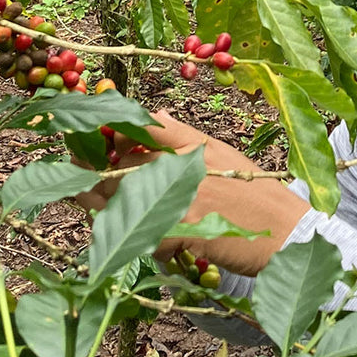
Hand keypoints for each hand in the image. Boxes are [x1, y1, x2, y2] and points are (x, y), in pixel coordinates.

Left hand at [75, 110, 307, 276]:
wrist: (290, 233)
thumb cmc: (258, 194)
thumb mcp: (223, 153)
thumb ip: (183, 137)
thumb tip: (152, 115)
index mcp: (192, 146)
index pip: (138, 127)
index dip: (105, 132)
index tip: (84, 138)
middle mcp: (184, 169)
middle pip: (121, 168)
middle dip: (89, 170)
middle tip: (66, 173)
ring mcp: (183, 202)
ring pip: (125, 203)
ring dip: (99, 205)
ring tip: (77, 198)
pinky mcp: (186, 235)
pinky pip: (146, 237)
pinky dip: (138, 239)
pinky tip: (136, 240)